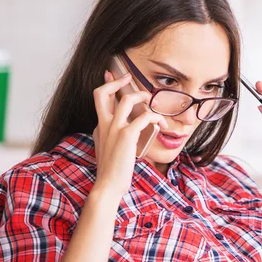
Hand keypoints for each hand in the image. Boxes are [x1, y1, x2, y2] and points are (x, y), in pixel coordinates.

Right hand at [92, 71, 167, 195]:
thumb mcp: (107, 150)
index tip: (112, 76)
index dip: (107, 85)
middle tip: (128, 77)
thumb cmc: (112, 171)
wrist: (108, 186)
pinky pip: (144, 117)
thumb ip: (112, 137)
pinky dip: (156, 118)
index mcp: (100, 127)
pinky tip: (162, 125)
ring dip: (142, 96)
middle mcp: (104, 125)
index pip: (99, 99)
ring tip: (152, 102)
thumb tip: (125, 132)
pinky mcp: (127, 136)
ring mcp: (114, 129)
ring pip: (127, 100)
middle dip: (117, 81)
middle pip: (102, 92)